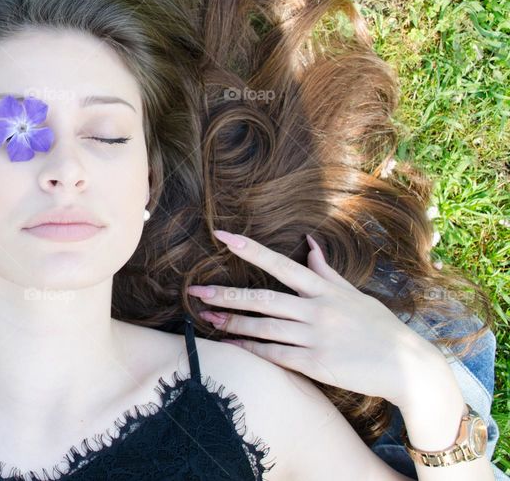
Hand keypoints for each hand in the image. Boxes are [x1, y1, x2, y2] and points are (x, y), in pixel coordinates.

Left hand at [187, 229, 444, 406]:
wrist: (408, 367)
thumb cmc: (379, 327)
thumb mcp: (354, 294)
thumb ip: (326, 271)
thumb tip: (309, 242)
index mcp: (324, 289)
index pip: (280, 264)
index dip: (249, 249)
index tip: (221, 236)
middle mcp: (317, 310)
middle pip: (262, 298)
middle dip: (226, 295)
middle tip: (195, 291)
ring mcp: (315, 338)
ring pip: (263, 327)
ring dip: (231, 324)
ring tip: (205, 319)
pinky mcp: (315, 364)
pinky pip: (274, 355)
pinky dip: (250, 350)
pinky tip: (229, 347)